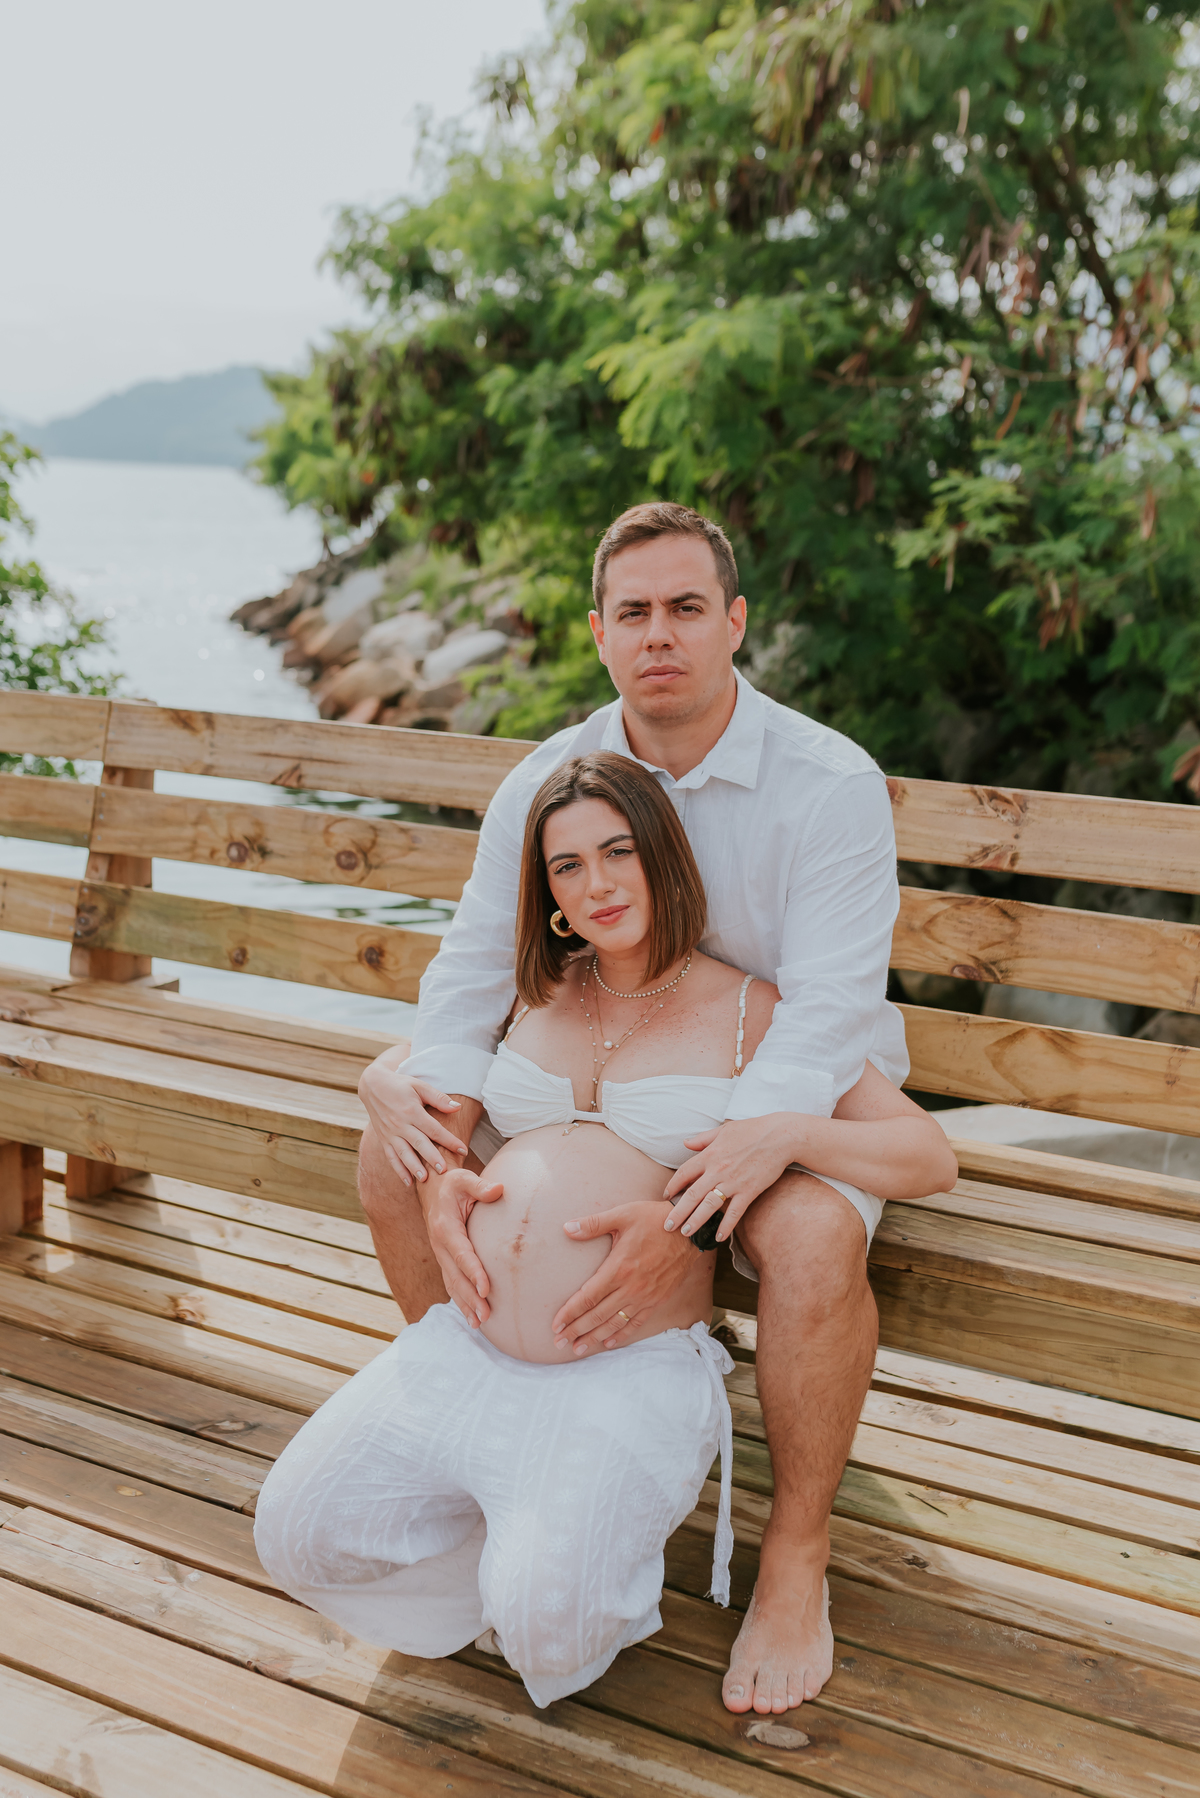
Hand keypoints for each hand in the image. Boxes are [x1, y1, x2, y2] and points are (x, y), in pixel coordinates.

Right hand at [357, 1063, 468, 1184]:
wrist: (372, 1086)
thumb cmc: (400, 1085)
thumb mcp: (419, 1086)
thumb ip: (438, 1098)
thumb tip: (457, 1107)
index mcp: (411, 1111)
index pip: (433, 1129)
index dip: (449, 1140)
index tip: (463, 1150)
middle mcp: (400, 1124)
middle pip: (418, 1143)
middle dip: (431, 1158)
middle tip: (443, 1171)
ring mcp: (390, 1133)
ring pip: (403, 1153)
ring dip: (413, 1167)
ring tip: (424, 1180)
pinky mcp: (383, 1139)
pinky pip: (391, 1157)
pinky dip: (399, 1170)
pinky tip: (408, 1182)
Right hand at [423, 1166, 504, 1325]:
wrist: (433, 1188)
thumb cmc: (452, 1183)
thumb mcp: (463, 1178)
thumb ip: (480, 1185)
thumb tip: (499, 1189)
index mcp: (445, 1227)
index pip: (461, 1254)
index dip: (473, 1272)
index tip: (486, 1288)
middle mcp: (440, 1245)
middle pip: (456, 1276)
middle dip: (470, 1297)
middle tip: (486, 1315)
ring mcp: (441, 1254)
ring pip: (452, 1284)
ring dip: (465, 1304)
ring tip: (479, 1322)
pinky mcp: (445, 1259)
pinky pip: (451, 1283)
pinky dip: (460, 1300)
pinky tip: (472, 1316)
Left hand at [551, 1201, 694, 1355]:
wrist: (690, 1231)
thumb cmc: (654, 1220)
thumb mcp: (622, 1215)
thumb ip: (593, 1224)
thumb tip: (567, 1228)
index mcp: (619, 1268)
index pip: (588, 1297)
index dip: (570, 1313)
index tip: (555, 1325)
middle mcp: (631, 1288)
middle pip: (597, 1315)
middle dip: (576, 1331)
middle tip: (559, 1343)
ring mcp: (645, 1297)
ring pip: (615, 1323)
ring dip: (594, 1338)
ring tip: (578, 1349)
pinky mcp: (657, 1300)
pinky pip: (636, 1323)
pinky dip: (621, 1334)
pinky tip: (609, 1343)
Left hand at [663, 1115, 798, 1242]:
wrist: (780, 1136)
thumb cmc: (753, 1130)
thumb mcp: (723, 1130)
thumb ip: (703, 1139)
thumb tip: (685, 1143)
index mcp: (709, 1154)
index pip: (684, 1173)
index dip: (672, 1186)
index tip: (665, 1197)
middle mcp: (717, 1169)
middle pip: (692, 1194)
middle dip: (678, 1212)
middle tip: (668, 1226)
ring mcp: (733, 1182)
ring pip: (709, 1205)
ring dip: (696, 1221)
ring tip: (686, 1233)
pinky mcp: (749, 1191)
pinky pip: (734, 1212)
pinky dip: (726, 1226)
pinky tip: (718, 1237)